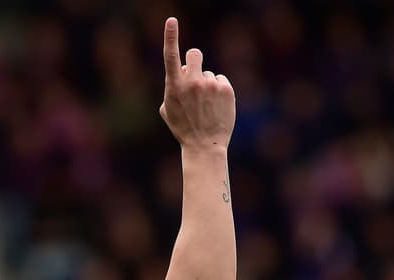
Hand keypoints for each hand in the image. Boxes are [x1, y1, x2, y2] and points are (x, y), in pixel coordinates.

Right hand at [159, 18, 234, 150]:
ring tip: (206, 105)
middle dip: (194, 60)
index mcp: (174, 86)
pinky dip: (219, 91)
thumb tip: (182, 73)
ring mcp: (210, 84)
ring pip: (208, 73)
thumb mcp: (168, 109)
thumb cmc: (182, 128)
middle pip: (195, 53)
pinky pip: (221, 81)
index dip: (170, 36)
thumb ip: (173, 87)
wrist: (204, 145)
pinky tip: (215, 107)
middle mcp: (192, 81)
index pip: (171, 56)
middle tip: (195, 74)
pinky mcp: (226, 88)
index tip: (171, 20)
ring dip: (207, 85)